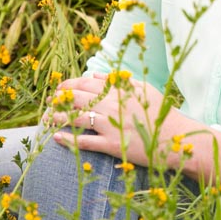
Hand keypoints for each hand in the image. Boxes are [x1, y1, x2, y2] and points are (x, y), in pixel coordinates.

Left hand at [47, 74, 188, 167]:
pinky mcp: (112, 144)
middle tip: (49, 103)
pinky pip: (85, 142)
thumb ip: (118, 80)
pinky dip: (69, 139)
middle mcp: (111, 106)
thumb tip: (94, 75)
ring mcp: (110, 125)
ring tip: (46, 120)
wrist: (174, 136)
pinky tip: (58, 138)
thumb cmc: (160, 112)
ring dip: (58, 118)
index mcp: (117, 91)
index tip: (59, 88)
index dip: (69, 85)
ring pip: (76, 119)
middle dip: (59, 100)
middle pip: (77, 100)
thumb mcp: (142, 89)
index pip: (85, 84)